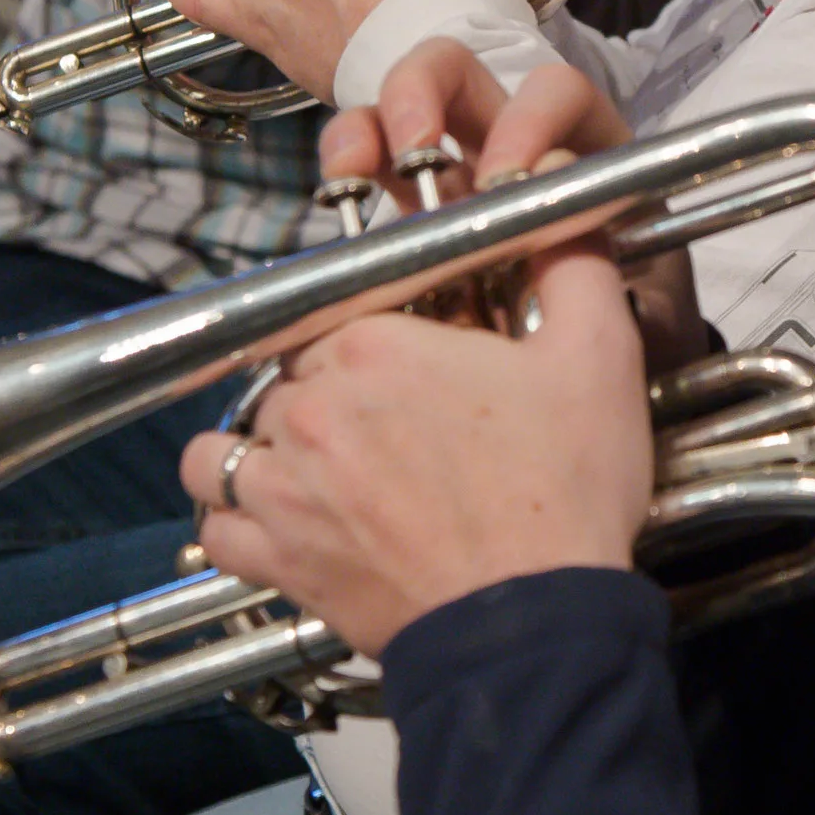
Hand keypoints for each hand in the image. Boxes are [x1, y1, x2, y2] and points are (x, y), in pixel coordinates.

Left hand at [182, 242, 652, 654]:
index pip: (338, 311)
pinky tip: (278, 519)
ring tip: (318, 466)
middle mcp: (309, 406)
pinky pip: (217, 524)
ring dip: (264, 448)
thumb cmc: (565, 494)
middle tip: (391, 427)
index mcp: (373, 343)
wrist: (534, 628)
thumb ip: (567, 262)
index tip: (413, 366)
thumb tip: (549, 186)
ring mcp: (282, 486)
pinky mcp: (277, 558)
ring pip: (232, 441)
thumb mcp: (597, 357)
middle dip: (329, 393)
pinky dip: (237, 519)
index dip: (377, 337)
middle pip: (288, 374)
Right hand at [324, 51, 704, 369]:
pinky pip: (367, 161)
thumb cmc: (633, 339)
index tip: (507, 177)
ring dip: (372, 121)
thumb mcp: (657, 317)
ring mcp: (456, 169)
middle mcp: (517, 146)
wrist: (583, 399)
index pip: (560, 97)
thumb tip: (596, 254)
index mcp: (585, 154)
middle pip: (462, 75)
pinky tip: (335, 195)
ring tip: (352, 168)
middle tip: (413, 148)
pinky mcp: (409, 205)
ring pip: (402, 106)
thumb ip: (646, 290)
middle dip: (428, 92)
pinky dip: (345, 162)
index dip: (532, 119)